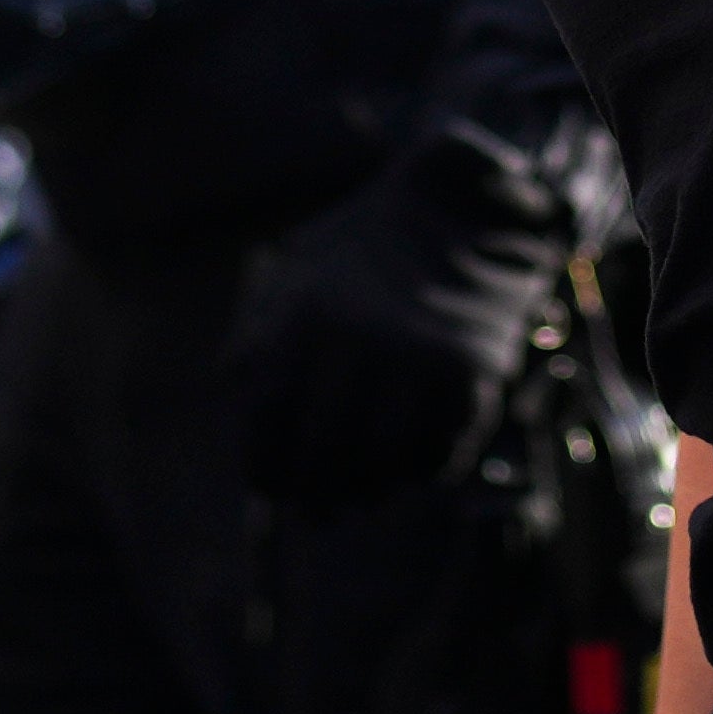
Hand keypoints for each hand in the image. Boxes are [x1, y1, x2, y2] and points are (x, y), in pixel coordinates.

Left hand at [228, 127, 558, 514]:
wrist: (462, 200)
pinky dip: (426, 471)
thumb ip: (257, 337)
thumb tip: (238, 406)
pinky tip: (415, 467)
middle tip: (321, 513)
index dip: (266, 467)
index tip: (273, 486)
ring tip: (369, 493)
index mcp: (301, 314)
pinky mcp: (474, 365)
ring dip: (373, 490)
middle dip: (317, 496)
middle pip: (324, 454)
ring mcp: (418, 353)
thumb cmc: (364, 246)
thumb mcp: (295, 272)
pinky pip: (444, 450)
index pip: (267, 420)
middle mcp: (356, 338)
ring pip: (385, 463)